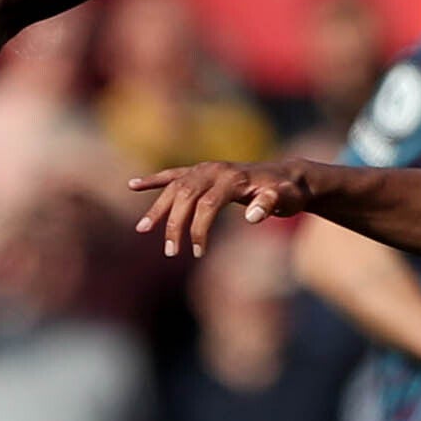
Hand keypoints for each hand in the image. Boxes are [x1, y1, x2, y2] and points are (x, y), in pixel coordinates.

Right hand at [130, 159, 310, 255]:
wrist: (288, 175)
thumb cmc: (288, 192)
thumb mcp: (287, 199)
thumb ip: (271, 204)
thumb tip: (253, 216)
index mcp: (232, 178)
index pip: (207, 204)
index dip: (199, 228)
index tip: (198, 252)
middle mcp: (215, 170)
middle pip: (185, 195)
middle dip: (174, 224)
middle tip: (171, 252)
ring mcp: (206, 168)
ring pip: (174, 187)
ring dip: (158, 208)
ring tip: (142, 229)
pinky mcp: (202, 170)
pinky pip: (173, 175)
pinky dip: (153, 180)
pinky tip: (133, 185)